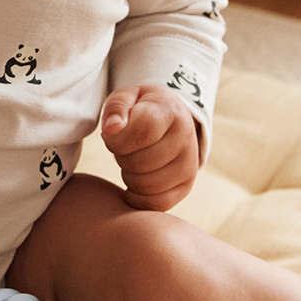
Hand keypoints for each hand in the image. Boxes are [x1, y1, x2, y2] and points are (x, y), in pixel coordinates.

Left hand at [100, 85, 199, 210]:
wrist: (170, 118)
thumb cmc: (140, 108)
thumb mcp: (126, 97)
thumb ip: (116, 108)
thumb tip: (112, 129)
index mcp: (171, 111)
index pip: (141, 132)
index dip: (117, 138)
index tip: (111, 132)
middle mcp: (187, 138)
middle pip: (139, 162)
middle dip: (120, 156)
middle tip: (122, 145)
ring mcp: (189, 164)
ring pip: (146, 185)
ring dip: (127, 175)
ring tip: (131, 157)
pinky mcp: (186, 186)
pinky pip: (157, 203)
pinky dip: (138, 197)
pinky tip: (134, 180)